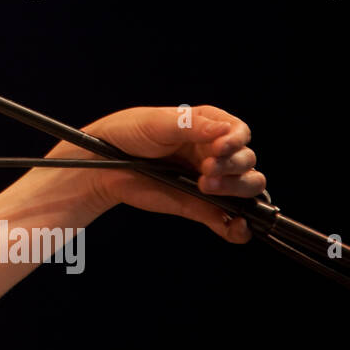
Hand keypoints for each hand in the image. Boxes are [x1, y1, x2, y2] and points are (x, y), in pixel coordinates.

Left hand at [53, 105, 263, 242]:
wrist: (102, 164)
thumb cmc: (126, 134)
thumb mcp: (157, 122)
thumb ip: (191, 126)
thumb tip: (225, 130)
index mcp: (207, 127)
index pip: (240, 133)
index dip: (236, 141)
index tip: (220, 147)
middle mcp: (214, 154)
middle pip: (247, 162)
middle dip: (234, 167)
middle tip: (206, 169)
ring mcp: (210, 181)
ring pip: (247, 188)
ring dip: (237, 190)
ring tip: (206, 187)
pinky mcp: (200, 207)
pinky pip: (229, 221)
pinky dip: (238, 228)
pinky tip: (236, 226)